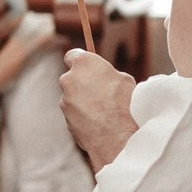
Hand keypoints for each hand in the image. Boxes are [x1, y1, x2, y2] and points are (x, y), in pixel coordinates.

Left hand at [59, 48, 136, 169]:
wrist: (119, 136)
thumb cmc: (126, 104)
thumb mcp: (124, 79)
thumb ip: (107, 75)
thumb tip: (105, 79)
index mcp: (83, 63)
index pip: (72, 55)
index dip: (80, 62)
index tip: (88, 68)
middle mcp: (69, 79)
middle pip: (71, 78)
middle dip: (82, 84)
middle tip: (101, 92)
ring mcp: (65, 101)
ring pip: (73, 98)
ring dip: (84, 102)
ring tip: (104, 112)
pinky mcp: (66, 119)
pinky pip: (75, 115)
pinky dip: (84, 117)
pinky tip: (100, 124)